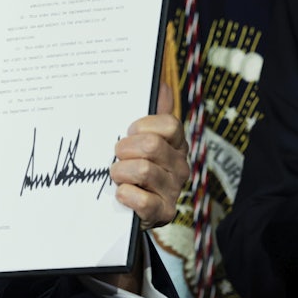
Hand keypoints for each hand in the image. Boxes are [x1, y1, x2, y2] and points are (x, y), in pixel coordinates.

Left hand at [110, 83, 189, 230]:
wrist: (128, 208)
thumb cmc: (132, 166)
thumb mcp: (139, 138)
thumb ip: (152, 112)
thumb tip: (161, 84)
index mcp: (176, 144)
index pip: (169, 123)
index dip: (142, 126)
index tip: (129, 133)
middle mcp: (180, 166)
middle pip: (151, 145)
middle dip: (124, 149)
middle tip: (117, 156)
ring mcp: (173, 190)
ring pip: (142, 170)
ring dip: (120, 172)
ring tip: (117, 176)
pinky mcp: (163, 213)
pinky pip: (142, 200)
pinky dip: (125, 195)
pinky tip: (121, 194)